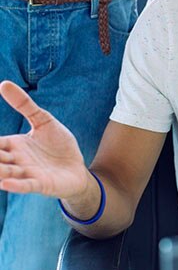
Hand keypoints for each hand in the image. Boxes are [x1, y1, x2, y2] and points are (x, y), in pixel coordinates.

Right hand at [0, 81, 88, 199]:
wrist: (77, 166)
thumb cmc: (58, 144)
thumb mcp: (43, 120)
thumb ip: (25, 105)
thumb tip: (3, 83)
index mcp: (13, 145)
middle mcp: (16, 160)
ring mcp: (27, 173)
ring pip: (7, 173)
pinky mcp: (41, 184)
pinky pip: (26, 185)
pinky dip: (16, 185)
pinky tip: (5, 183)